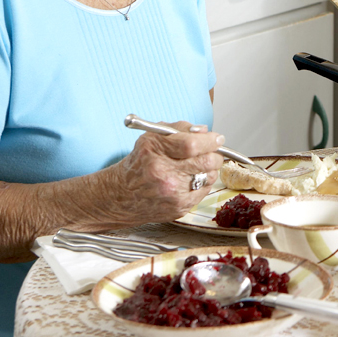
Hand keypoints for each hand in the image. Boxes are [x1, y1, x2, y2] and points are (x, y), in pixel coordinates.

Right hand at [98, 121, 225, 223]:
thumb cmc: (138, 164)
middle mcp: (163, 175)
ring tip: (197, 166)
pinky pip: (204, 191)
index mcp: (155, 153)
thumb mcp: (151, 138)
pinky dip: (202, 183)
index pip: (192, 145)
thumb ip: (179, 129)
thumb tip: (204, 131)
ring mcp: (172, 194)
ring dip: (209, 169)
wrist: (120, 196)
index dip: (210, 140)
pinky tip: (190, 180)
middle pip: (206, 161)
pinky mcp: (179, 208)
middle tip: (213, 151)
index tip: (217, 138)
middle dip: (215, 154)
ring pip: (209, 177)